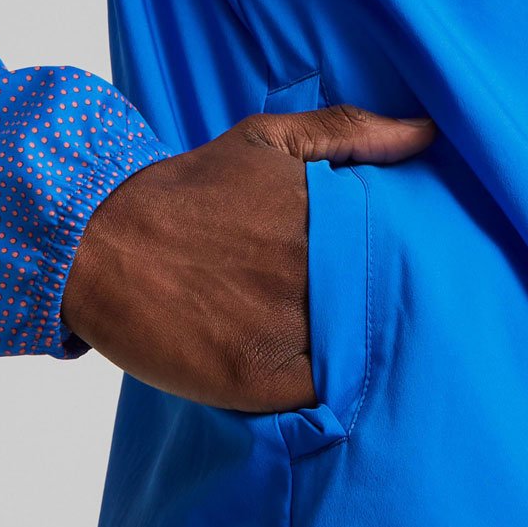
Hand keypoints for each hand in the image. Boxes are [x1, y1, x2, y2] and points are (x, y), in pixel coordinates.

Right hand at [62, 106, 435, 412]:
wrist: (100, 241)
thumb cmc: (189, 189)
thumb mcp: (266, 140)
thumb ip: (348, 131)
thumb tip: (427, 131)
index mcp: (327, 214)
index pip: (408, 253)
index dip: (412, 267)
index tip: (410, 271)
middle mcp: (315, 271)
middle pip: (388, 307)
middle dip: (389, 309)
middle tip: (383, 313)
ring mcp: (288, 327)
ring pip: (360, 354)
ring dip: (361, 351)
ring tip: (345, 341)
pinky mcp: (257, 379)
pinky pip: (322, 395)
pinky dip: (327, 387)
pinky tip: (309, 366)